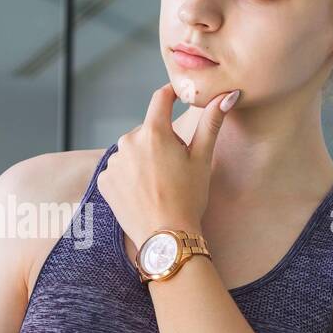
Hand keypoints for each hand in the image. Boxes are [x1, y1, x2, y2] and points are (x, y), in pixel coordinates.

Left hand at [95, 82, 236, 249]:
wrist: (166, 238)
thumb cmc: (188, 198)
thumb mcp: (202, 159)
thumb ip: (211, 122)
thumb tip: (227, 95)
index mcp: (154, 132)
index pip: (160, 99)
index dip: (171, 94)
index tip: (177, 96)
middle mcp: (128, 142)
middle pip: (147, 131)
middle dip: (160, 142)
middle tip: (173, 168)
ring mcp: (114, 162)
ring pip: (132, 151)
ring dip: (143, 159)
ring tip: (158, 184)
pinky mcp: (105, 180)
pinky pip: (119, 169)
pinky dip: (129, 177)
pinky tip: (142, 193)